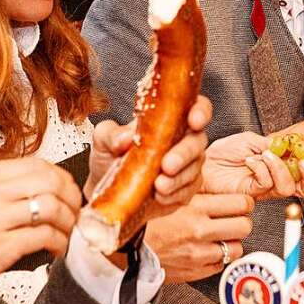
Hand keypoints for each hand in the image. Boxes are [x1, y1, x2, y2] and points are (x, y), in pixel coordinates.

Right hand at [0, 157, 81, 303]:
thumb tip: (39, 188)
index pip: (35, 163)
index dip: (60, 177)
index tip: (67, 191)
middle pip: (48, 179)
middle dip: (70, 196)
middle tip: (74, 211)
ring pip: (50, 206)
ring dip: (68, 221)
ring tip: (67, 233)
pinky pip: (43, 236)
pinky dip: (58, 243)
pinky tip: (57, 249)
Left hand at [85, 94, 212, 220]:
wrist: (108, 192)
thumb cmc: (110, 158)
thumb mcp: (103, 140)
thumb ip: (111, 134)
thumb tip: (125, 137)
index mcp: (168, 118)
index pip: (195, 107)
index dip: (200, 111)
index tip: (194, 120)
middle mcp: (182, 138)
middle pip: (198, 140)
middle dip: (184, 153)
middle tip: (166, 165)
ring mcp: (186, 164)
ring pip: (195, 167)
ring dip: (178, 178)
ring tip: (158, 186)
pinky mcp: (185, 188)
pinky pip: (188, 190)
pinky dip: (175, 194)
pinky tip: (160, 196)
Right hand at [145, 193, 254, 282]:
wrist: (126, 244)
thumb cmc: (145, 217)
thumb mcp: (172, 196)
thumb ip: (197, 192)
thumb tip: (218, 188)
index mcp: (196, 207)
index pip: (241, 203)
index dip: (244, 203)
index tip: (241, 203)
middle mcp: (201, 231)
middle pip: (244, 226)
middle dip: (242, 222)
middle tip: (235, 220)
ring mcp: (199, 254)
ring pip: (237, 249)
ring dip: (231, 242)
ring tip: (221, 237)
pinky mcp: (195, 271)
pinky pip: (220, 266)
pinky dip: (218, 258)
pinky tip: (208, 250)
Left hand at [203, 131, 303, 199]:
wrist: (205, 163)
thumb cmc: (224, 153)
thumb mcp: (252, 140)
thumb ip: (273, 144)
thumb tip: (292, 145)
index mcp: (279, 164)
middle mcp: (276, 178)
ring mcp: (266, 187)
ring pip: (289, 186)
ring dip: (281, 167)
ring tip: (266, 155)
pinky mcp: (254, 192)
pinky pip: (268, 183)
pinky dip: (262, 168)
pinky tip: (251, 161)